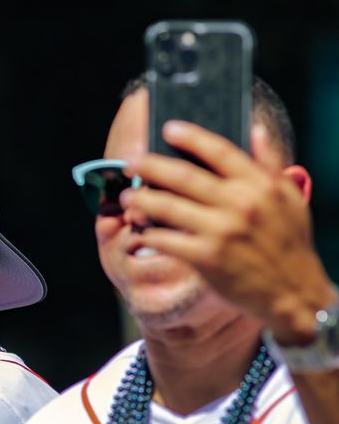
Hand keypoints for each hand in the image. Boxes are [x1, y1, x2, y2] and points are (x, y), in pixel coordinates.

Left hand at [125, 120, 336, 343]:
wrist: (295, 294)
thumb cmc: (289, 244)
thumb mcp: (289, 198)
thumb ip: (269, 163)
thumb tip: (254, 129)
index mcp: (261, 185)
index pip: (220, 150)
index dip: (190, 136)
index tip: (168, 129)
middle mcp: (240, 204)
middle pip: (183, 175)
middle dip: (150, 166)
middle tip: (131, 163)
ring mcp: (221, 231)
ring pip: (167, 206)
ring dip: (140, 199)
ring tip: (127, 197)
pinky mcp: (206, 257)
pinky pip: (165, 239)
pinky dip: (148, 233)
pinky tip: (142, 231)